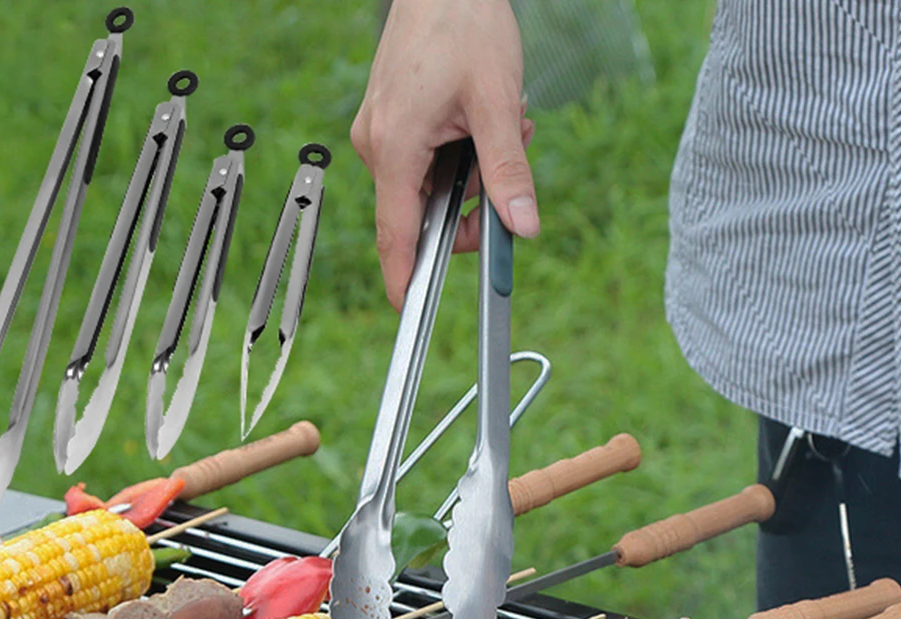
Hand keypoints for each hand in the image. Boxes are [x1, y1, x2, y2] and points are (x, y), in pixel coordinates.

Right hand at [351, 0, 537, 309]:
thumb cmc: (464, 23)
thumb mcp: (499, 104)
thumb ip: (508, 172)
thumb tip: (522, 226)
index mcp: (395, 147)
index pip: (397, 232)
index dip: (403, 276)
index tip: (407, 307)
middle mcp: (378, 145)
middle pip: (423, 212)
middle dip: (473, 201)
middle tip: (509, 162)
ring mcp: (380, 134)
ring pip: (428, 186)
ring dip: (471, 171)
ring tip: (502, 127)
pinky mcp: (389, 122)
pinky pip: (423, 162)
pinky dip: (457, 154)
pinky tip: (480, 120)